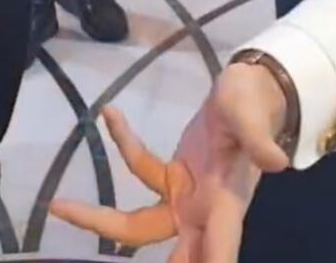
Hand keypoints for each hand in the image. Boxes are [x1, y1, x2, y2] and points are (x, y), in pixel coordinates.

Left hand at [51, 64, 289, 261]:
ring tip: (59, 206)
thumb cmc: (253, 102)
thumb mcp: (253, 115)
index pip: (219, 249)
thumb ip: (258, 139)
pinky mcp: (173, 177)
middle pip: (177, 258)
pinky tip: (110, 115)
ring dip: (100, 219)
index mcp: (227, 203)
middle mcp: (204, 211)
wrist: (252, 90)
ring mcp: (186, 198)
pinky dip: (124, 144)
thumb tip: (276, 161)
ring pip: (140, 225)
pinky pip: (142, 171)